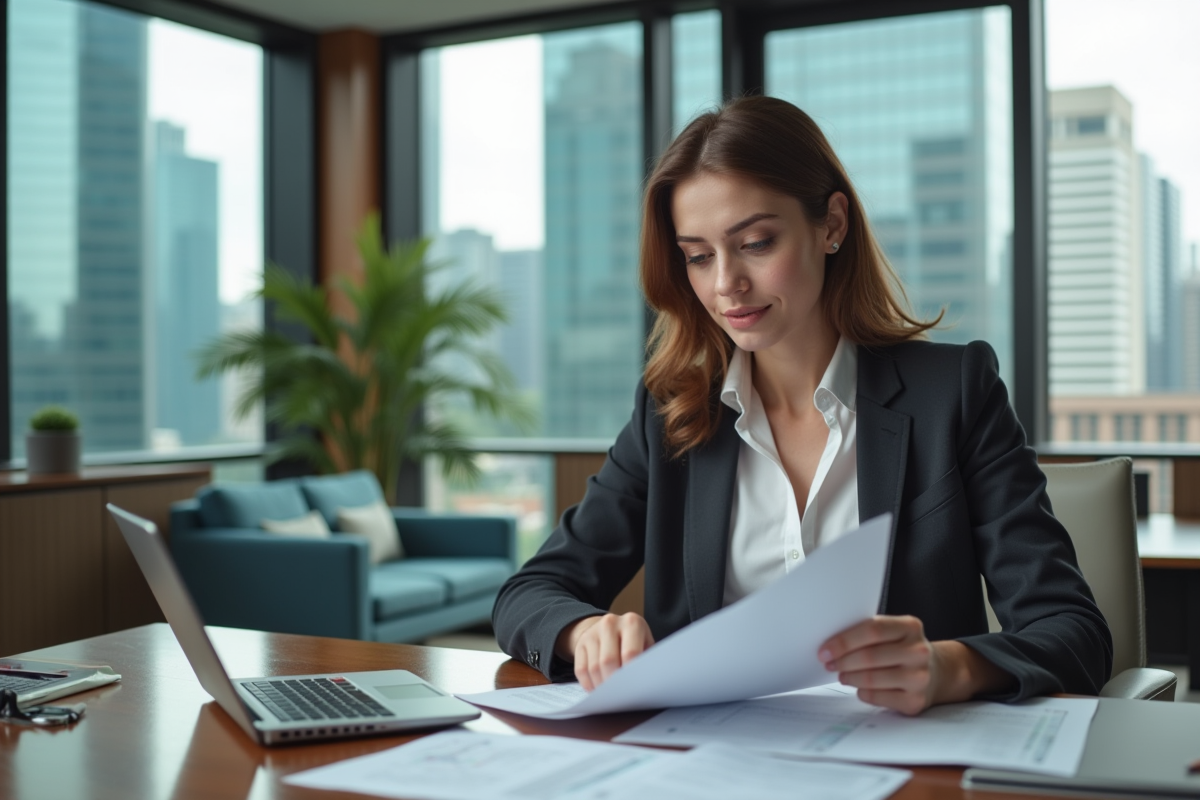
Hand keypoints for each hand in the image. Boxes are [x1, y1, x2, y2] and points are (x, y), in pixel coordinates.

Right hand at [555, 613, 654, 690]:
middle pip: (609, 661)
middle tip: (619, 696)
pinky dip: (589, 685)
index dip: (631, 675)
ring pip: (594, 668)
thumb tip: (646, 685)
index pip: (630, 653)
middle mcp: (611, 623)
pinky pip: (581, 670)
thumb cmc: (634, 641)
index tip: (633, 691)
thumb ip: (646, 661)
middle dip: (613, 684)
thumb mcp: (645, 644)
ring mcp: (593, 632)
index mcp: (632, 622)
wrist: (611, 627)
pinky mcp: (580, 643)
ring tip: (609, 695)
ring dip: (601, 687)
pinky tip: (597, 689)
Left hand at [818, 615, 1009, 714]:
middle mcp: (918, 651)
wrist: (938, 672)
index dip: (844, 640)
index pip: (872, 630)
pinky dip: (862, 692)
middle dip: (842, 661)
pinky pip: (877, 698)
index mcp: (910, 626)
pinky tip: (859, 687)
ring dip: (849, 677)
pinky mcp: (915, 701)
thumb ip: (869, 632)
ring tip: (841, 675)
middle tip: (829, 663)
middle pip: (869, 656)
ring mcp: (920, 678)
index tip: (824, 649)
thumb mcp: (894, 632)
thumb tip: (831, 644)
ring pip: (871, 679)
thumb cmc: (904, 649)